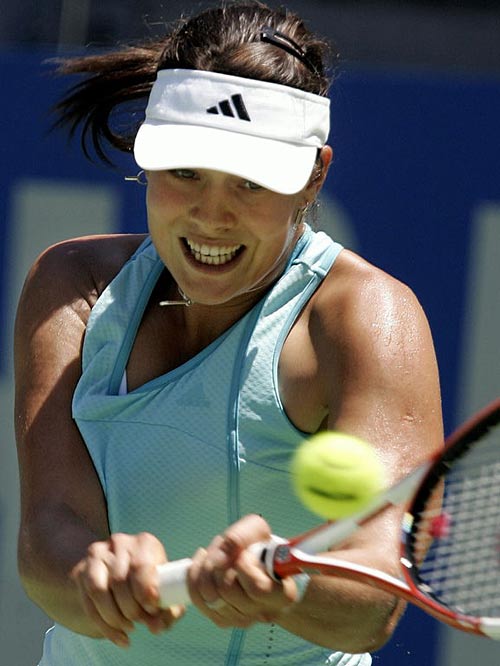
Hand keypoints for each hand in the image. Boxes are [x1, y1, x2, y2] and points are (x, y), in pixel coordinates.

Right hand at [71, 532, 184, 646]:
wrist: (121, 574)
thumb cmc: (150, 583)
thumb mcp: (164, 589)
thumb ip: (169, 608)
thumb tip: (158, 626)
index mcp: (145, 543)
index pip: (140, 565)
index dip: (145, 591)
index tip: (152, 610)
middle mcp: (120, 543)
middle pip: (120, 581)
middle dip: (132, 610)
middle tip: (143, 623)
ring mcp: (98, 555)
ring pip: (100, 591)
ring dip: (116, 618)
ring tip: (130, 629)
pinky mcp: (83, 571)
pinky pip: (89, 603)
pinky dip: (104, 626)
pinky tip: (120, 637)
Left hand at [187, 514, 296, 627]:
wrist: (255, 559)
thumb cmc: (259, 544)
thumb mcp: (256, 530)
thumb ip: (241, 538)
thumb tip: (218, 559)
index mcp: (282, 595)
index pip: (257, 588)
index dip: (242, 567)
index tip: (241, 553)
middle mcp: (263, 613)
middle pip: (228, 591)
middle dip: (217, 562)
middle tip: (222, 545)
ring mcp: (243, 620)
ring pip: (211, 596)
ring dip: (205, 567)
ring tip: (214, 552)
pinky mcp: (223, 621)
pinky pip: (199, 601)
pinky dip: (195, 577)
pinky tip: (202, 562)